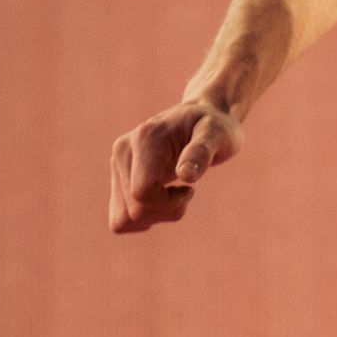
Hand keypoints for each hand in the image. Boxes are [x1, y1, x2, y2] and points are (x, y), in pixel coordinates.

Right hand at [108, 101, 243, 233]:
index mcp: (146, 138)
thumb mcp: (219, 134)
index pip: (141, 192)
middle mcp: (123, 150)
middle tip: (187, 191)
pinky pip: (120, 219)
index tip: (190, 188)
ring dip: (154, 217)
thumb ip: (202, 151)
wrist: (203, 116)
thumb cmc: (216, 127)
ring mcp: (117, 164)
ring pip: (122, 219)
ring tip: (174, 194)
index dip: (168, 203)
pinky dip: (144, 218)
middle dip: (165, 211)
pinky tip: (162, 199)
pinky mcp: (117, 177)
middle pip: (133, 211)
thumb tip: (186, 175)